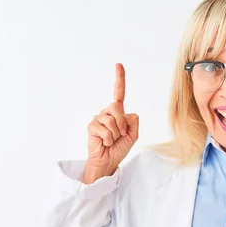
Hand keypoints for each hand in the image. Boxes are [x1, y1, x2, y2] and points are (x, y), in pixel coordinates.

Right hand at [84, 63, 138, 182]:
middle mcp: (107, 113)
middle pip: (117, 106)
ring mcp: (98, 119)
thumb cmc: (119, 148)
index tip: (118, 65)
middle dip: (122, 123)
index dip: (119, 79)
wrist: (108, 161)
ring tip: (112, 140)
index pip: (119, 93)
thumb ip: (134, 121)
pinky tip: (105, 142)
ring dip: (116, 133)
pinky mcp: (92, 126)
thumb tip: (125, 113)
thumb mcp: (133, 134)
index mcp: (118, 113)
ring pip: (112, 119)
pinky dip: (109, 139)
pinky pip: (105, 129)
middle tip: (121, 134)